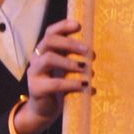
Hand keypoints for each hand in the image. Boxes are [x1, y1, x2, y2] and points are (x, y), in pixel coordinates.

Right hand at [17, 19, 91, 133]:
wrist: (44, 109)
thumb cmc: (60, 84)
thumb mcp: (67, 68)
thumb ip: (76, 57)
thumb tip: (98, 49)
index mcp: (46, 50)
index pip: (51, 32)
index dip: (63, 26)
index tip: (79, 25)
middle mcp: (37, 58)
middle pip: (49, 41)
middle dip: (70, 43)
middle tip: (88, 51)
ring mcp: (34, 73)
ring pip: (48, 59)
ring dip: (70, 62)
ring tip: (86, 68)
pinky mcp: (36, 89)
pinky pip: (54, 83)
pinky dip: (72, 83)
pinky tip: (85, 86)